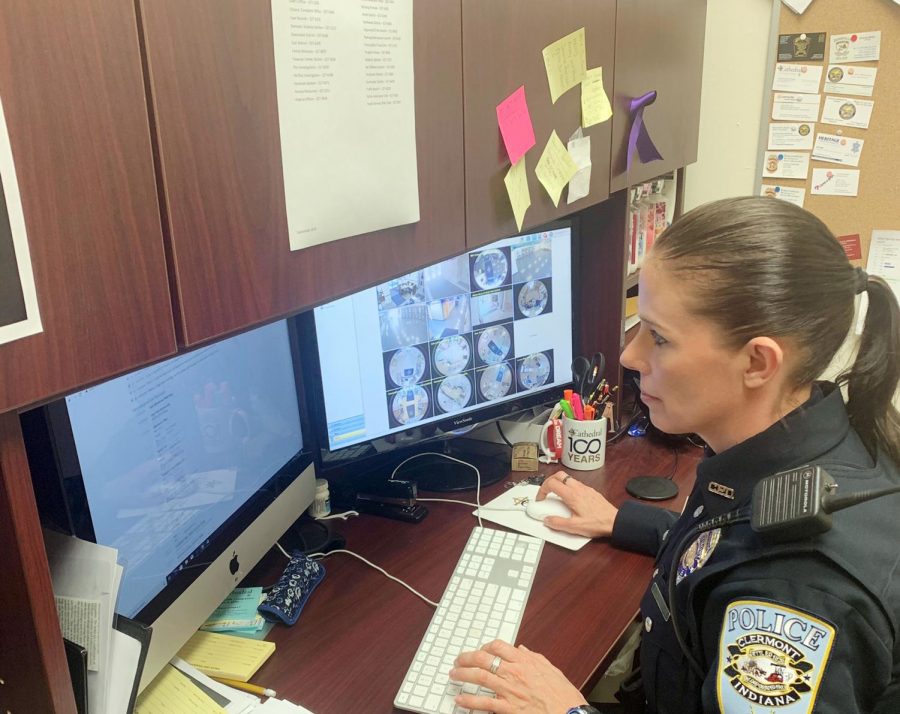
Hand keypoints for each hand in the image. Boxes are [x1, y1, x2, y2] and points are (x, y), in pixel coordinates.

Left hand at [449, 639, 586, 713]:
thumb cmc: (563, 696)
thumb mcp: (551, 669)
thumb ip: (534, 658)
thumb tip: (522, 649)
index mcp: (525, 662)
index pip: (498, 646)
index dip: (484, 647)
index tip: (479, 651)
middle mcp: (515, 673)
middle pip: (483, 659)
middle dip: (467, 658)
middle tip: (458, 660)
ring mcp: (510, 691)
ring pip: (480, 677)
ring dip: (463, 675)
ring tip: (454, 675)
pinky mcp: (508, 709)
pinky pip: (484, 702)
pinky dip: (469, 700)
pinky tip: (460, 699)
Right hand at [535, 471, 617, 537]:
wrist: (615, 521)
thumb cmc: (597, 523)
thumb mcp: (574, 527)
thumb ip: (558, 523)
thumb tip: (547, 519)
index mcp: (572, 495)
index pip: (552, 483)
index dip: (542, 490)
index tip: (541, 499)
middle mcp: (578, 488)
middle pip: (559, 475)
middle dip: (549, 481)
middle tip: (546, 492)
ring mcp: (585, 488)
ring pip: (568, 478)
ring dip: (559, 483)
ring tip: (556, 496)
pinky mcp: (591, 491)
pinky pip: (576, 484)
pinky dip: (568, 487)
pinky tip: (570, 499)